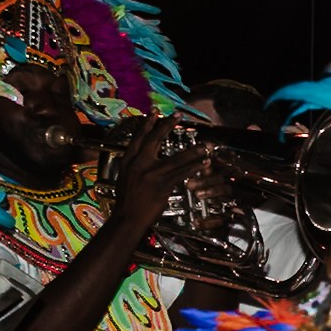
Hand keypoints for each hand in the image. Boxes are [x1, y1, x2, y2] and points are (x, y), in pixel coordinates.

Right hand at [109, 115, 208, 230]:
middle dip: (167, 125)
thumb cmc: (127, 200)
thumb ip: (135, 165)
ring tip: (205, 145)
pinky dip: (194, 168)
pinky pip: (182, 174)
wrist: (127, 218)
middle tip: (178, 115)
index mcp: (128, 161)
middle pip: (155, 140)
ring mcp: (151, 174)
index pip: (138, 138)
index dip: (147, 124)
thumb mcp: (125, 177)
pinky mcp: (162, 185)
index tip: (155, 112)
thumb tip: (143, 156)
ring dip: (193, 151)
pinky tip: (204, 164)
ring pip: (175, 158)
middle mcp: (139, 164)